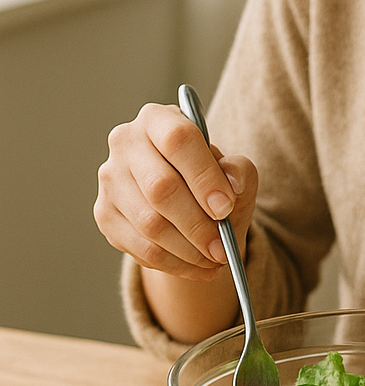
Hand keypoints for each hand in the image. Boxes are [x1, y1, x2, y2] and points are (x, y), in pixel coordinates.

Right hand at [94, 102, 257, 281]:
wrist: (184, 199)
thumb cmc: (210, 178)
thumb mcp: (233, 170)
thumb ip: (239, 170)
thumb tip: (232, 185)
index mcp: (158, 118)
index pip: (178, 140)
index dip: (203, 175)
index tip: (226, 207)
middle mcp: (126, 143)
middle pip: (160, 187)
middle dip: (198, 224)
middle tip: (223, 248)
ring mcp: (110, 179)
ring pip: (149, 224)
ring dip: (188, 250)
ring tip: (217, 260)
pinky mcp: (104, 214)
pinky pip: (140, 248)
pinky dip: (174, 264)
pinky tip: (198, 268)